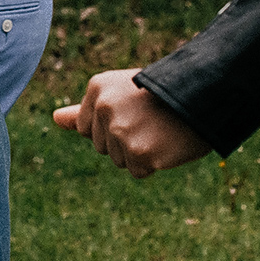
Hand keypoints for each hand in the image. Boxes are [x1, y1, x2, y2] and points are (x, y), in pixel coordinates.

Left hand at [54, 70, 212, 177]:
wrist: (204, 97)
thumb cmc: (162, 96)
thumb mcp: (120, 93)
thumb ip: (85, 109)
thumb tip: (55, 119)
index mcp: (97, 88)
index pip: (86, 129)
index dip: (111, 127)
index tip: (134, 111)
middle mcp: (104, 108)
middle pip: (101, 147)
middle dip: (125, 140)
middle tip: (150, 121)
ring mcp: (120, 131)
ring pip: (119, 161)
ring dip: (139, 152)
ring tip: (159, 130)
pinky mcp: (139, 153)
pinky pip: (137, 172)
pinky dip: (153, 164)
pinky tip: (166, 145)